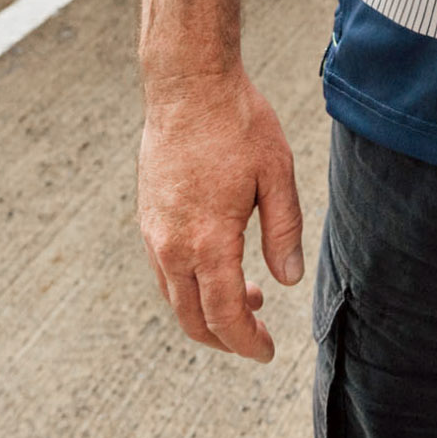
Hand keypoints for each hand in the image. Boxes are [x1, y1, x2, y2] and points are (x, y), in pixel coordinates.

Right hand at [138, 67, 304, 360]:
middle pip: (192, 318)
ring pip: (174, 297)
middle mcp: (172, 244)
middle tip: (257, 337)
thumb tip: (289, 280)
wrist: (187, 85)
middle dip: (225, 338)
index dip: (247, 342)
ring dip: (206, 312)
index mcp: (208, 240)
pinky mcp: (147, 216)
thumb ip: (284, 231)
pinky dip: (189, 286)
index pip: (225, 314)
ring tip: (249, 299)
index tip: (267, 352)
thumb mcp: (277, 173)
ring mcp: (153, 231)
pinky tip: (218, 268)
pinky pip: (164, 270)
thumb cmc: (237, 122)